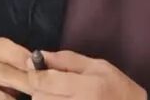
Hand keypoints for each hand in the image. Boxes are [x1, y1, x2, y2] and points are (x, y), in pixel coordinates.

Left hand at [27, 50, 145, 99]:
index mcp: (87, 88)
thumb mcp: (97, 66)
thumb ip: (67, 60)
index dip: (35, 74)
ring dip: (46, 99)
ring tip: (61, 95)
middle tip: (53, 83)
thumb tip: (38, 55)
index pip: (46, 82)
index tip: (33, 67)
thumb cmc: (117, 87)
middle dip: (40, 88)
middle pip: (39, 97)